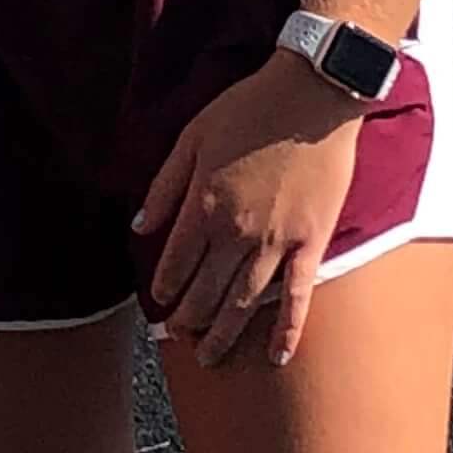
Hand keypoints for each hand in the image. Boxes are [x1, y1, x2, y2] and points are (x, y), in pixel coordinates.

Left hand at [133, 57, 365, 367]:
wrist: (313, 94)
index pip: (174, 264)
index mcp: (203, 204)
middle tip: (178, 336)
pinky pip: (298, 296)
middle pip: (205, 292)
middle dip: (188, 319)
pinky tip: (277, 357)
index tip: (158, 302)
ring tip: (208, 358)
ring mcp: (276, 241)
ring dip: (223, 334)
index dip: (164, 288)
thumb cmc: (249, 108)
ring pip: (243, 303)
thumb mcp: (191, 136)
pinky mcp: (311, 241)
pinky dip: (287, 331)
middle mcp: (236, 232)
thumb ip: (164, 186)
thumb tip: (138, 227)